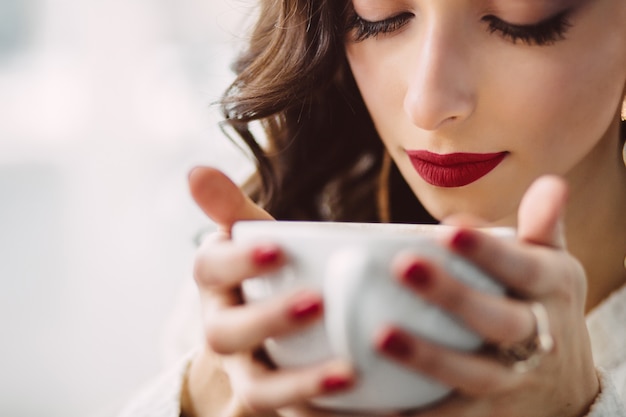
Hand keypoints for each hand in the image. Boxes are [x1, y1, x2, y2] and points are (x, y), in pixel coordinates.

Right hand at [183, 167, 354, 416]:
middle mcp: (223, 331)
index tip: (278, 248)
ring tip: (349, 372)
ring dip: (300, 383)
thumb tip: (195, 170)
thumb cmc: (268, 276)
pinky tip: (380, 407)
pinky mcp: (278, 403)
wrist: (267, 337)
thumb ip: (234, 210)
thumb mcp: (255, 241)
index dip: (237, 261)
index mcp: (217, 286)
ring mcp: (248, 373)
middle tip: (318, 301)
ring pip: (258, 388)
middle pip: (225, 334)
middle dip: (268, 319)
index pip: (209, 268)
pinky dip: (329, 415)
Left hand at [376, 176, 599, 416]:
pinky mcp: (486, 415)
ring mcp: (511, 381)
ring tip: (381, 335)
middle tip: (404, 266)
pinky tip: (373, 399)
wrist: (563, 389)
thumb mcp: (552, 267)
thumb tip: (549, 182)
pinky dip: (412, 412)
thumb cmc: (544, 308)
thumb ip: (543, 227)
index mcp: (548, 289)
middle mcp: (536, 337)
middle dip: (453, 295)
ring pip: (471, 372)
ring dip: (427, 356)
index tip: (449, 230)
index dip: (487, 251)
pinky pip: (446, 415)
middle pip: (496, 320)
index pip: (521, 267)